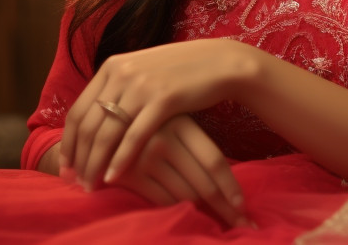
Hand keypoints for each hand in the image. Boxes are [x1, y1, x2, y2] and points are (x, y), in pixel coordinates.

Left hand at [60, 38, 257, 190]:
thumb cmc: (181, 71)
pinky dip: (121, 159)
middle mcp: (122, 72)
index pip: (78, 110)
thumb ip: (118, 88)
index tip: (67, 164)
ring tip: (92, 184)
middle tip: (76, 181)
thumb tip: (96, 116)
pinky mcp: (164, 99)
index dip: (68, 141)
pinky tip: (114, 176)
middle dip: (79, 158)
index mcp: (112, 66)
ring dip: (95, 163)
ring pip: (107, 133)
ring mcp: (142, 85)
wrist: (219, 63)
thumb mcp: (142, 70)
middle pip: (89, 124)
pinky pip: (134, 136)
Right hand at [78, 113, 249, 227]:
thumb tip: (229, 188)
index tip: (244, 208)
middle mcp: (164, 139)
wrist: (103, 124)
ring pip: (184, 195)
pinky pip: (162, 201)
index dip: (231, 187)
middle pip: (204, 184)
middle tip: (244, 224)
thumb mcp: (175, 125)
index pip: (214, 161)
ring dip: (202, 212)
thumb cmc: (151, 125)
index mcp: (182, 123)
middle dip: (225, 209)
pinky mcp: (129, 174)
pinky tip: (184, 212)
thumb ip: (196, 150)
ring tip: (223, 221)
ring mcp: (145, 157)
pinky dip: (175, 208)